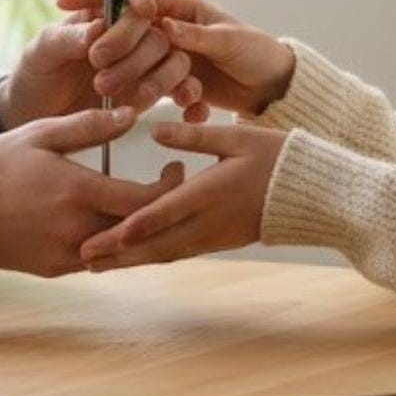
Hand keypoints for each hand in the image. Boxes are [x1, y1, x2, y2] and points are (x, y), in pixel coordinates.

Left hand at [0, 0, 202, 129]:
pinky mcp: (153, 91)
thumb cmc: (36, 75)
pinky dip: (189, 98)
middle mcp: (130, 35)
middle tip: (98, 66)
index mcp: (103, 14)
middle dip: (133, 50)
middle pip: (155, 30)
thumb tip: (97, 28)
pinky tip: (187, 109)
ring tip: (134, 98)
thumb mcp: (41, 52)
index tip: (143, 9)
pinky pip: (183, 90)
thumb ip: (66, 38)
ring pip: (174, 60)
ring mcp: (145, 63)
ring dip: (160, 78)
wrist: (37, 116)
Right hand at [0, 106, 186, 276]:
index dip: (170, 187)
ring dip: (139, 231)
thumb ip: (88, 125)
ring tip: (148, 206)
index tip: (176, 169)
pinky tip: (115, 224)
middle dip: (161, 210)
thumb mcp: (40, 134)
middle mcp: (76, 229)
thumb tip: (133, 114)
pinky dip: (112, 244)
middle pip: (139, 229)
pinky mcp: (55, 269)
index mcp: (77, 192)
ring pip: (122, 249)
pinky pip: (97, 260)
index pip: (144, 199)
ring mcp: (66, 254)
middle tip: (169, 188)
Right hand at [59, 0, 292, 119]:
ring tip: (139, 101)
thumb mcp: (229, 41)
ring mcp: (169, 55)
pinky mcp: (174, 82)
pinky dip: (167, 103)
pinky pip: (158, 91)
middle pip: (128, 34)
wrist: (274, 85)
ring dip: (137, 83)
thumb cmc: (257, 52)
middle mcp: (170, 28)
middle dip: (113, 50)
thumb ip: (196, 35)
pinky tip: (187, 112)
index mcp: (180, 7)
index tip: (65, 2)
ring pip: (140, 66)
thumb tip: (163, 25)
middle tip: (97, 67)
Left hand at [79, 119, 287, 270]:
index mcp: (207, 194)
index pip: (158, 216)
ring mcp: (213, 236)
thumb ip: (193, 137)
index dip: (124, 231)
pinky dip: (154, 257)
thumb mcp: (236, 137)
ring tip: (98, 265)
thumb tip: (154, 129)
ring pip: (164, 253)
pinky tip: (136, 256)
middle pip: (154, 245)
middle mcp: (207, 222)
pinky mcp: (219, 241)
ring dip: (131, 261)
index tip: (94, 238)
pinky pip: (180, 252)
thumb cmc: (276, 157)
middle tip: (83, 261)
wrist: (313, 194)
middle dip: (117, 255)